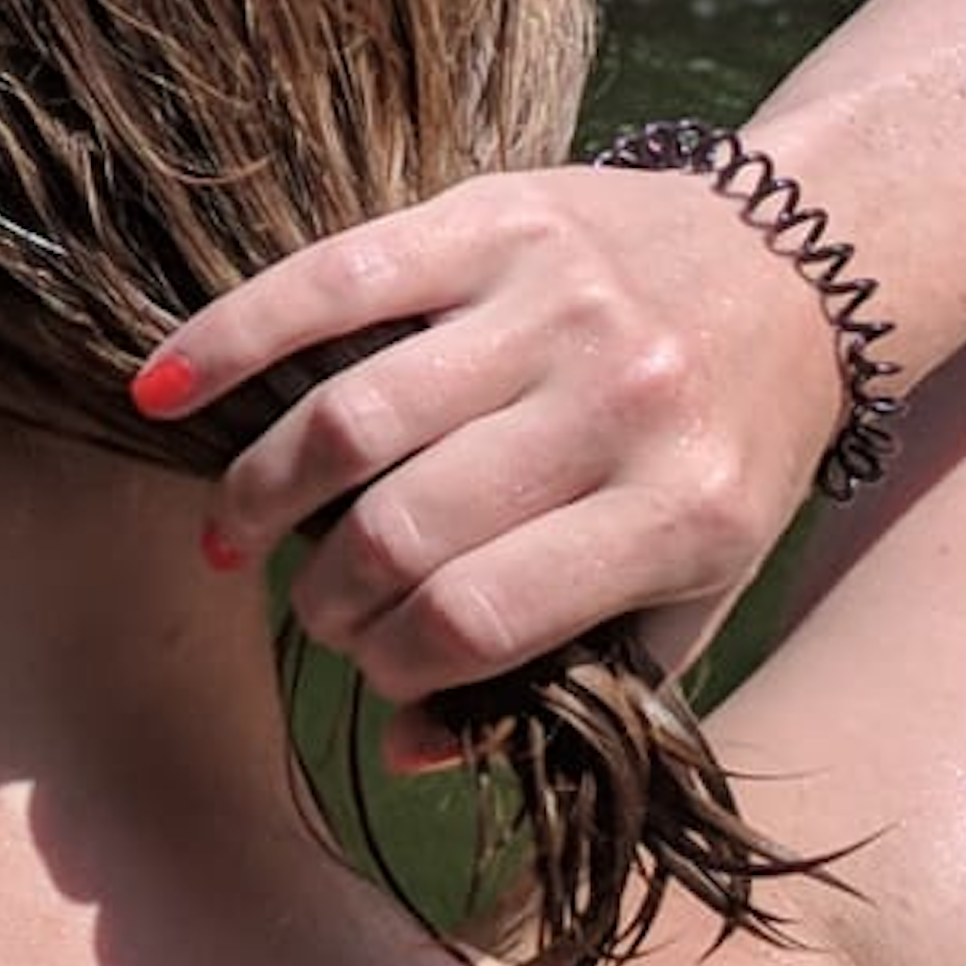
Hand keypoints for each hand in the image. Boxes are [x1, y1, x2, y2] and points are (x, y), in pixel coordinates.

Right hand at [146, 171, 849, 734]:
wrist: (801, 261)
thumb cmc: (730, 448)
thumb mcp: (700, 583)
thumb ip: (574, 679)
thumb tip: (413, 746)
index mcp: (681, 510)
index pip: (477, 618)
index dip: (391, 665)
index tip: (372, 668)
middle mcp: (620, 399)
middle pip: (402, 528)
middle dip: (324, 595)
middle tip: (309, 609)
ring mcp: (554, 301)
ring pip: (351, 418)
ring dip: (260, 494)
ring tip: (236, 530)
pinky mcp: (495, 219)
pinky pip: (329, 283)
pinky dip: (229, 343)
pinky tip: (164, 396)